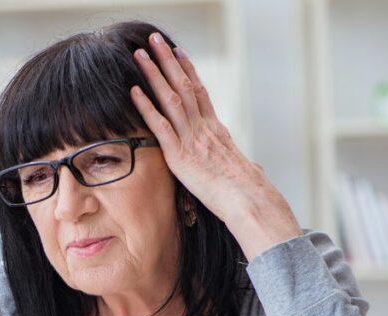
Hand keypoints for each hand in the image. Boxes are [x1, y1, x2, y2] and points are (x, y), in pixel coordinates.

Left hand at [130, 33, 301, 259]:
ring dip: (153, 74)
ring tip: (140, 55)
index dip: (187, 70)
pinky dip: (146, 107)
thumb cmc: (251, 194)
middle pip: (184, 86)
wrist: (251, 202)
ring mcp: (192, 139)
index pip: (200, 92)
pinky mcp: (180, 156)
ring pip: (171, 98)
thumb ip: (242, 165)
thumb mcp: (246, 172)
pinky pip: (160, 126)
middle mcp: (204, 128)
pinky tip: (134, 91)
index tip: (177, 52)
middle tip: (154, 40)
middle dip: (167, 61)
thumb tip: (254, 169)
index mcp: (217, 130)